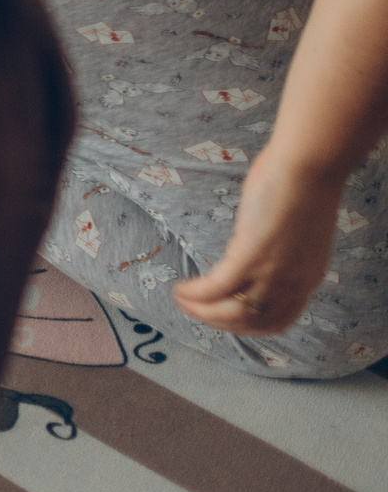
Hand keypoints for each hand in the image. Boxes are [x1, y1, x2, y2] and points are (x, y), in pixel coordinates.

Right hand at [174, 153, 346, 333]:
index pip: (277, 320)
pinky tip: (181, 288)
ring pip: (233, 313)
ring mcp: (273, 272)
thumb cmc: (306, 183)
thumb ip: (283, 247)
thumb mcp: (300, 230)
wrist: (311, 165)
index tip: (223, 316)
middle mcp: (293, 283)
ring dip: (202, 312)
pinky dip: (195, 293)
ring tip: (182, 301)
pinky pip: (217, 286)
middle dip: (218, 322)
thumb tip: (257, 244)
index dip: (247, 326)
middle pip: (252, 322)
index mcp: (307, 278)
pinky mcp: (251, 255)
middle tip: (193, 312)